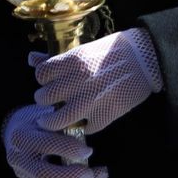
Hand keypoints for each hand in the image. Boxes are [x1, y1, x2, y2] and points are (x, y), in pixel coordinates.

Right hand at [3, 103, 108, 177]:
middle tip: (91, 174)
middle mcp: (19, 158)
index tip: (88, 151)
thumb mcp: (45, 114)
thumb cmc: (36, 118)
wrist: (14, 131)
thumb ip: (60, 122)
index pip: (45, 144)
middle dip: (69, 176)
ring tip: (100, 176)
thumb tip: (86, 125)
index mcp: (22, 136)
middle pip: (43, 173)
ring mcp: (24, 173)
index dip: (68, 148)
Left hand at [31, 28, 164, 134]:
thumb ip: (58, 58)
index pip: (41, 75)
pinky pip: (85, 128)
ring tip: (53, 121)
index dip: (43, 80)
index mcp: (73, 60)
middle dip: (44, 101)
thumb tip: (31, 59)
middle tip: (50, 102)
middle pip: (45, 98)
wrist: (147, 58)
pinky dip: (85, 126)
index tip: (48, 83)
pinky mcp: (104, 115)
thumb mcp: (84, 49)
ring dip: (53, 122)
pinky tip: (87, 119)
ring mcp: (91, 100)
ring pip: (57, 120)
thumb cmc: (114, 51)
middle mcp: (79, 80)